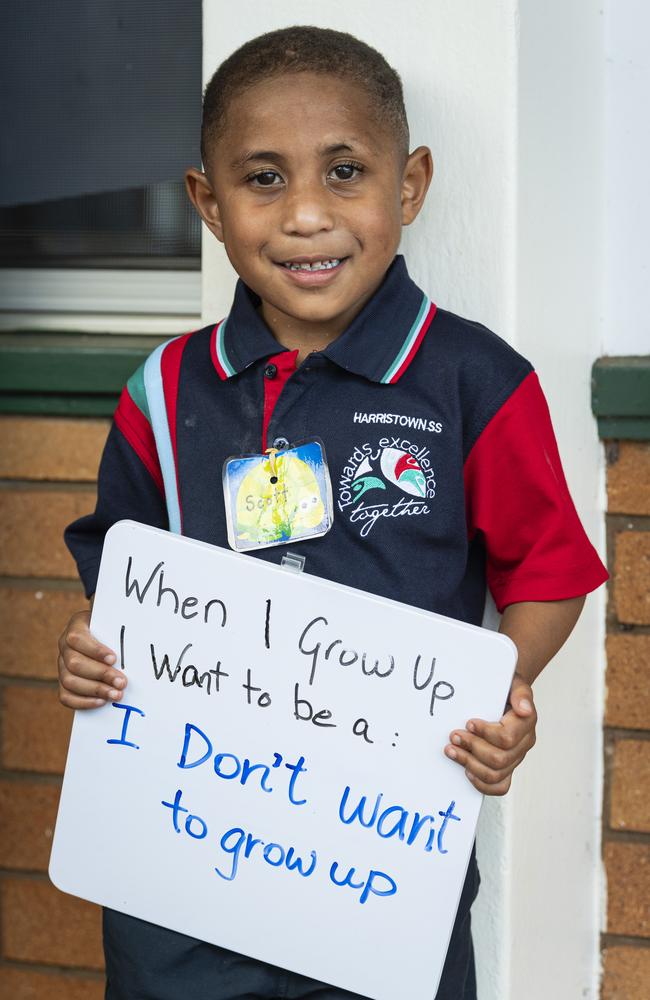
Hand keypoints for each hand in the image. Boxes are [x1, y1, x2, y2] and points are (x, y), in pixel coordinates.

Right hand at [57, 610, 126, 708]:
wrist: (104, 636)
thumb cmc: (113, 629)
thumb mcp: (116, 624)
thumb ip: (121, 632)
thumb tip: (141, 644)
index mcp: (76, 626)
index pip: (77, 638)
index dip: (95, 650)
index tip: (114, 659)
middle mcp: (65, 646)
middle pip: (74, 663)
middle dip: (101, 674)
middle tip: (122, 682)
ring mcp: (61, 665)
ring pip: (69, 681)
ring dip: (95, 690)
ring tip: (116, 694)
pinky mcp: (62, 682)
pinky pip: (65, 696)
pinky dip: (83, 702)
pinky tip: (102, 701)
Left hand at [444, 673, 536, 794]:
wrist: (505, 695)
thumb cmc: (506, 688)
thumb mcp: (514, 682)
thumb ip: (521, 693)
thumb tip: (524, 709)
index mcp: (526, 723)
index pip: (506, 738)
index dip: (485, 733)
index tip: (468, 723)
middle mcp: (523, 744)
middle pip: (499, 759)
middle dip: (472, 748)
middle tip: (454, 736)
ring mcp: (515, 758)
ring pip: (495, 774)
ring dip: (469, 764)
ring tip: (451, 750)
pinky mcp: (507, 769)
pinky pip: (499, 787)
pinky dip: (481, 783)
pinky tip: (466, 770)